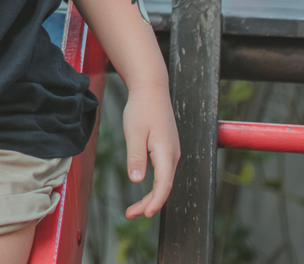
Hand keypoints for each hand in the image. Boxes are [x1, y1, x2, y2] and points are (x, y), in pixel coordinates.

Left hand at [122, 82, 180, 218]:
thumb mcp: (134, 133)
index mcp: (166, 153)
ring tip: (133, 209)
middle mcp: (173, 155)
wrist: (151, 89)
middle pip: (164, 187)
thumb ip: (136, 156)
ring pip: (164, 180)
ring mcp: (171, 152)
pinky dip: (154, 185)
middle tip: (130, 214)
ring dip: (151, 196)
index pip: (164, 185)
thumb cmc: (141, 109)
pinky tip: (144, 189)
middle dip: (149, 204)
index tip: (144, 214)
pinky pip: (163, 172)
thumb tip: (136, 180)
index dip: (155, 202)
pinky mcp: (167, 148)